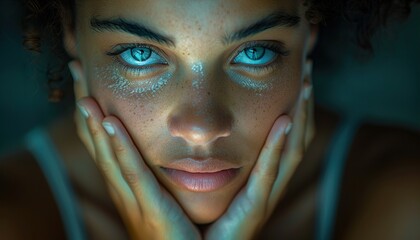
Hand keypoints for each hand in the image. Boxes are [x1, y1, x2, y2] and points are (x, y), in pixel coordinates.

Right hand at [69, 61, 200, 239]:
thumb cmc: (179, 234)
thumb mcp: (163, 199)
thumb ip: (159, 176)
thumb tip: (164, 151)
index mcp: (127, 187)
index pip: (104, 143)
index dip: (91, 114)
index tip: (85, 82)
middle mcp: (123, 191)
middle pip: (98, 143)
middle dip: (85, 109)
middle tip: (75, 71)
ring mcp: (132, 201)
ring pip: (107, 156)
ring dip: (94, 124)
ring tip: (83, 93)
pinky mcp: (149, 210)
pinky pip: (132, 175)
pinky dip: (119, 149)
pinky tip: (109, 125)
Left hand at [204, 81, 313, 239]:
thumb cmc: (201, 226)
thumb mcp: (211, 186)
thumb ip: (213, 163)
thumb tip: (203, 133)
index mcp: (261, 181)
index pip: (286, 139)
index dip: (297, 109)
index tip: (298, 78)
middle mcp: (269, 187)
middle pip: (297, 140)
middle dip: (306, 106)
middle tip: (308, 70)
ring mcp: (265, 199)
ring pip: (291, 153)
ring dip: (301, 118)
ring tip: (305, 86)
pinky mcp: (253, 211)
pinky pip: (268, 176)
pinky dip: (277, 149)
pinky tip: (284, 123)